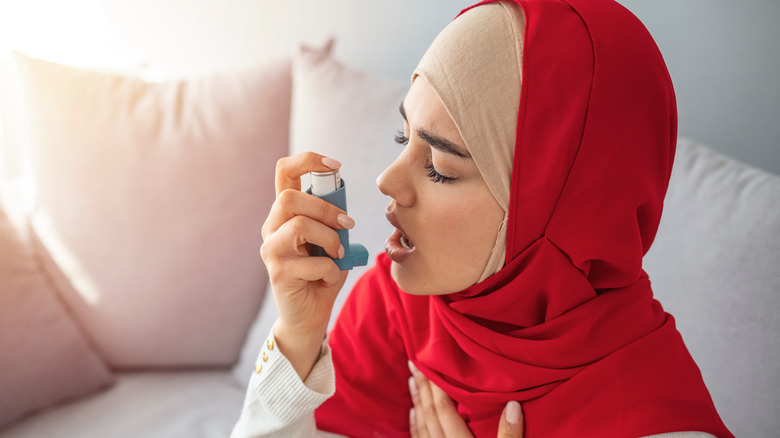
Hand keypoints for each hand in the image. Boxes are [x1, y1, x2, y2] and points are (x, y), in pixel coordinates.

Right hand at [260, 152, 352, 379]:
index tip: (335, 165)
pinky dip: (330, 268)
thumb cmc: (322, 275)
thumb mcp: (332, 241)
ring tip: (338, 253)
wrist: (310, 316)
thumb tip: (343, 208)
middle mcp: (272, 228)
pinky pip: (312, 261)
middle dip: (326, 208)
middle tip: (347, 224)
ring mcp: (270, 250)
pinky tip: (328, 277)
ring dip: (330, 238)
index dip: (307, 161)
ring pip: (299, 225)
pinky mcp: (277, 272)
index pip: (284, 172)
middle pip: (289, 198)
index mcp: (285, 214)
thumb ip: (333, 221)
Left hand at [408, 361, 522, 437]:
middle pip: (430, 414)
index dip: (436, 387)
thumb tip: (514, 404)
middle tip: (413, 365)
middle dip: (423, 388)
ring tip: (411, 382)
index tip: (427, 365)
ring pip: (422, 426)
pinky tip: (412, 415)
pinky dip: (415, 426)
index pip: (445, 409)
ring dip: (417, 403)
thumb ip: (509, 434)